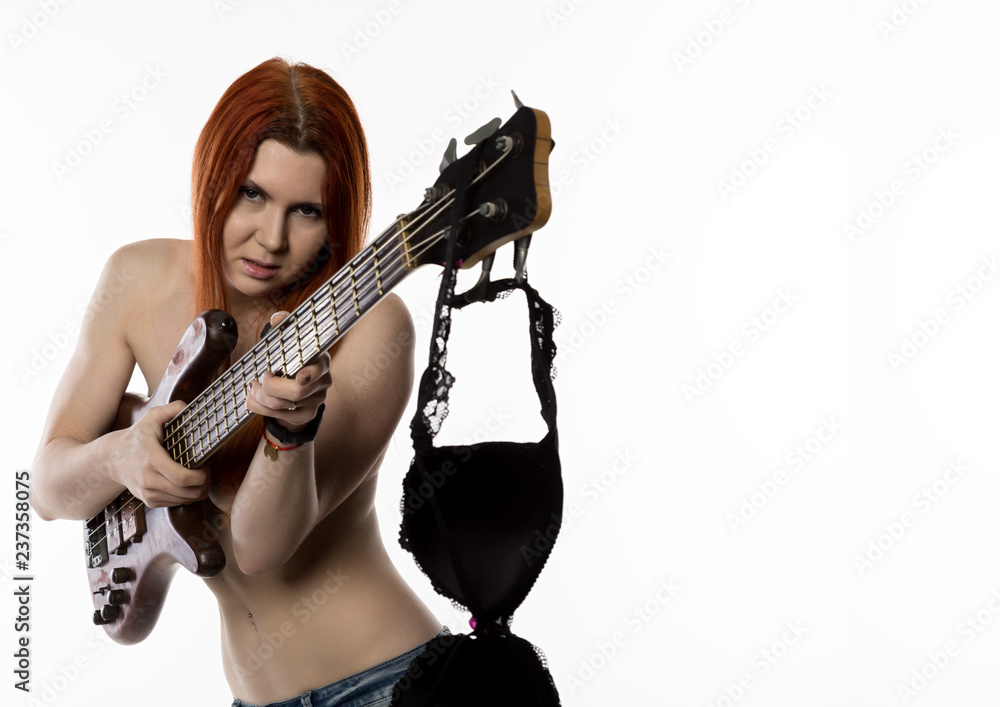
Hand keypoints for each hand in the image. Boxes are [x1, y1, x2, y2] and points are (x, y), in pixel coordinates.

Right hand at [113, 400, 209, 506]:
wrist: (113, 459)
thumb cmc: (137, 436)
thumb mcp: (151, 418)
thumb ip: (171, 409)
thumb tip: (188, 407)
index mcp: (152, 460)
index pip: (183, 478)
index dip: (201, 476)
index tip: (206, 466)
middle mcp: (149, 480)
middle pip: (187, 492)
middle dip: (204, 484)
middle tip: (207, 473)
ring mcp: (148, 493)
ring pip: (184, 500)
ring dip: (198, 491)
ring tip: (200, 478)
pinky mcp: (149, 501)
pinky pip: (175, 504)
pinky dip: (186, 496)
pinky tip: (187, 484)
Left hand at [246, 311, 331, 431]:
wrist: (296, 383)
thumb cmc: (291, 358)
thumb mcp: (288, 341)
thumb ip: (284, 327)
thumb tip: (277, 318)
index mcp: (321, 360)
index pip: (320, 368)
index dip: (311, 374)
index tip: (299, 376)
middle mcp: (323, 381)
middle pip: (298, 391)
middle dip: (272, 387)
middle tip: (258, 379)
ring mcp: (316, 400)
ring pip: (284, 405)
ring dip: (261, 397)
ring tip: (251, 387)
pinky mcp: (306, 414)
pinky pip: (280, 416)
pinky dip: (260, 408)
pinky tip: (253, 399)